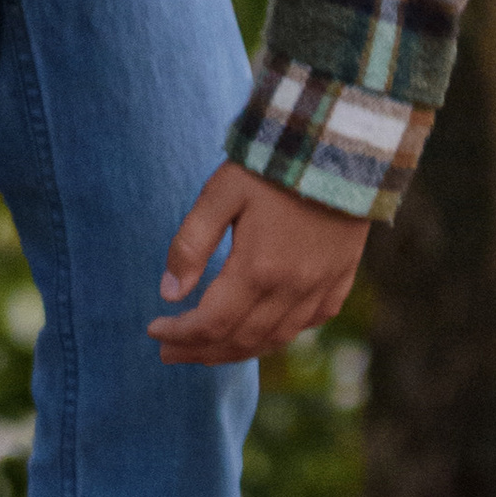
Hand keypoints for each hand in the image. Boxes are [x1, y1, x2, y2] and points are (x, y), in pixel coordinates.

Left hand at [149, 165, 370, 366]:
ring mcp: (321, 287)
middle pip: (239, 340)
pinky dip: (279, 336)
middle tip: (168, 352)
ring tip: (205, 351)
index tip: (154, 331)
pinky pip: (309, 324)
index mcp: (258, 269)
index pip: (211, 323)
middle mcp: (292, 289)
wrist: (341, 144)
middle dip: (199, 351)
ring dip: (235, 352)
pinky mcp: (341, 279)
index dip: (179, 334)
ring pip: (274, 340)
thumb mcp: (221, 193)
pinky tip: (260, 332)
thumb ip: (191, 244)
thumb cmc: (272, 166)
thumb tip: (170, 293)